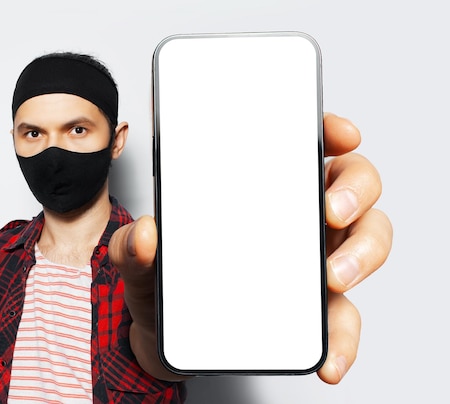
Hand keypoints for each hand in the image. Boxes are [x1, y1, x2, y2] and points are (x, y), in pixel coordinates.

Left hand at [109, 113, 392, 383]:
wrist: (167, 338)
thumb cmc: (164, 282)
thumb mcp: (142, 260)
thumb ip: (134, 247)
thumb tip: (148, 235)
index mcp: (259, 189)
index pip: (305, 145)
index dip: (331, 132)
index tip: (340, 134)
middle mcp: (293, 218)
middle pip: (352, 185)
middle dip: (354, 191)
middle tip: (330, 211)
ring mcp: (308, 261)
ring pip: (365, 243)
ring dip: (361, 256)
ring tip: (332, 279)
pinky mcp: (311, 309)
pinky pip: (342, 319)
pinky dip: (343, 340)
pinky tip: (328, 358)